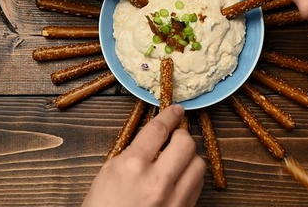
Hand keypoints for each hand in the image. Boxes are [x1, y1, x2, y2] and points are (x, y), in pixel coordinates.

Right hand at [83, 105, 205, 206]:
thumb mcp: (108, 174)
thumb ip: (133, 153)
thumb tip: (154, 137)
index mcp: (132, 166)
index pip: (159, 129)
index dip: (169, 115)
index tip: (176, 110)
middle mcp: (157, 181)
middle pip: (186, 143)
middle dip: (181, 136)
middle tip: (174, 137)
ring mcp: (173, 200)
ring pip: (199, 164)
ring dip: (190, 158)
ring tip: (176, 160)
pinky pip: (198, 186)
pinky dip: (191, 177)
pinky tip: (179, 179)